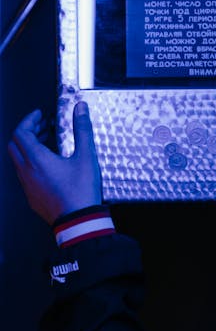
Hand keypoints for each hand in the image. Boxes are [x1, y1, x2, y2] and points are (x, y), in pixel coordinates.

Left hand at [7, 102, 102, 224]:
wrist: (78, 222)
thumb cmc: (81, 192)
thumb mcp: (86, 156)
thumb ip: (82, 129)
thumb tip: (80, 109)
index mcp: (37, 159)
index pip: (21, 133)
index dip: (29, 120)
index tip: (39, 115)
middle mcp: (27, 172)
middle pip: (14, 145)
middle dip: (26, 132)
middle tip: (41, 126)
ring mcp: (27, 185)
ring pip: (17, 160)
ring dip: (28, 147)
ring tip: (46, 142)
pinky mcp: (31, 196)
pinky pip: (23, 174)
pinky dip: (30, 163)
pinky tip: (48, 165)